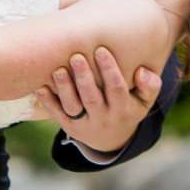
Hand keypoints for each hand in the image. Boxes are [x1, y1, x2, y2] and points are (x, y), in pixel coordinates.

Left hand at [30, 46, 160, 157]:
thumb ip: (149, 86)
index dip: (110, 70)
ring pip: (73, 107)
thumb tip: (142, 72)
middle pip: (92, 98)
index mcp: (124, 110)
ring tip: (58, 69)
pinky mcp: (69, 126)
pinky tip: (40, 86)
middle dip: (84, 78)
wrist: (111, 139)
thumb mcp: (144, 101)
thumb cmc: (128, 108)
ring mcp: (85, 124)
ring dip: (64, 89)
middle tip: (76, 56)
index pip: (117, 89)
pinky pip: (58, 115)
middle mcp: (104, 118)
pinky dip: (48, 101)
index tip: (101, 49)